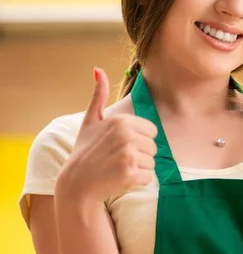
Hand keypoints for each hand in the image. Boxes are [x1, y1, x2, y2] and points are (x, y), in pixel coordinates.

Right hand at [56, 68, 157, 204]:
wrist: (77, 183)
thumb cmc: (85, 151)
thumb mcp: (91, 121)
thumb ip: (98, 95)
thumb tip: (98, 69)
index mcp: (121, 121)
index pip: (152, 131)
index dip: (139, 140)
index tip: (121, 145)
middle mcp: (126, 136)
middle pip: (154, 147)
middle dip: (140, 155)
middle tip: (118, 158)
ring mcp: (128, 155)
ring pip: (152, 163)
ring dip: (139, 168)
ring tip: (119, 168)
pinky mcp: (130, 174)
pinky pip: (148, 177)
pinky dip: (137, 181)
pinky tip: (120, 179)